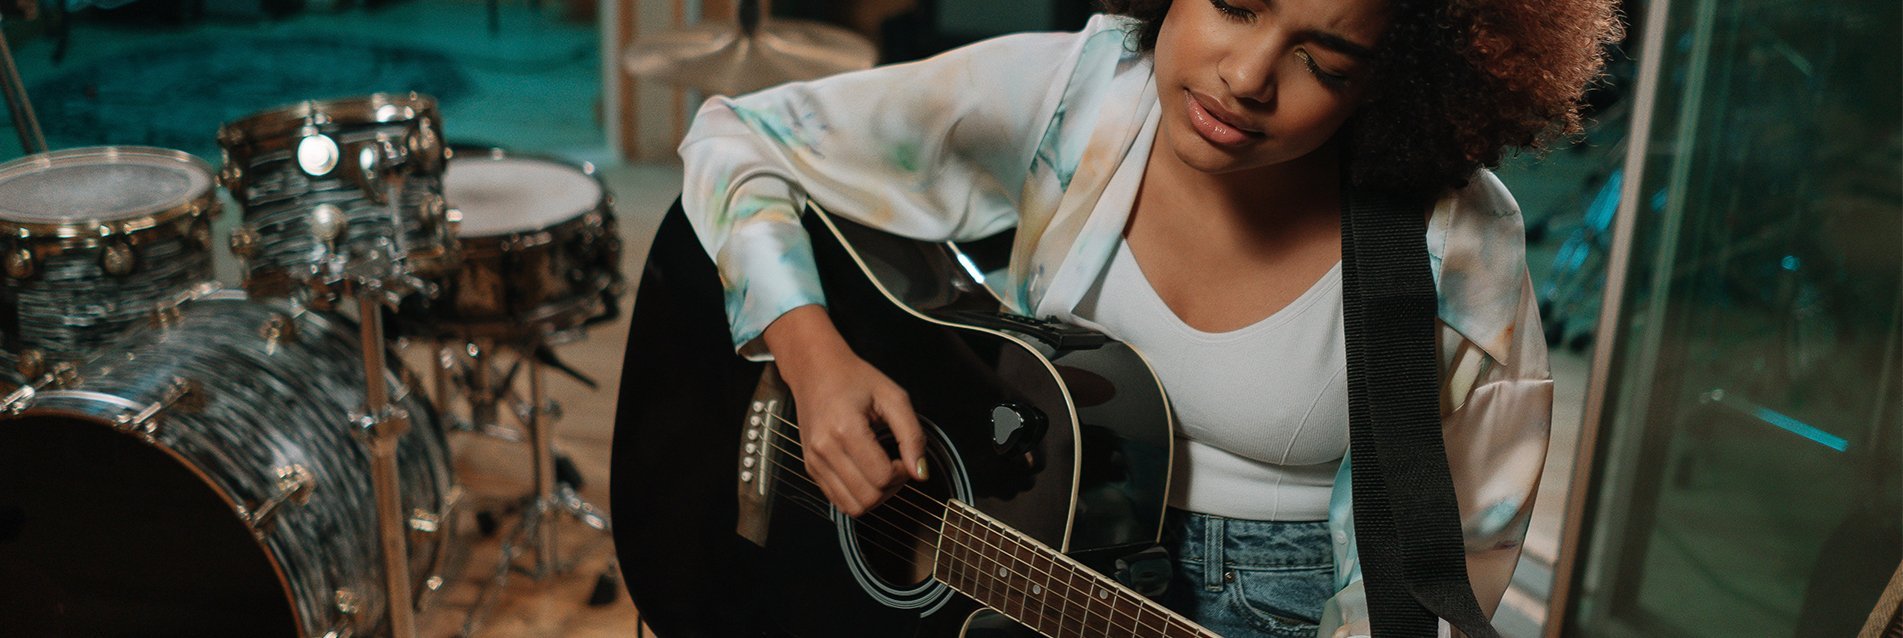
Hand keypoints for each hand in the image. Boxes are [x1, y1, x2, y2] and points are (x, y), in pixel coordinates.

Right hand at [764, 306, 926, 516]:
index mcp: (845, 429)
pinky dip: (858, 496)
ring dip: (876, 496)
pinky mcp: (810, 468)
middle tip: (897, 465)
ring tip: (882, 472)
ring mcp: (814, 462)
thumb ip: (912, 435)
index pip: (882, 477)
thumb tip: (921, 472)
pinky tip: (866, 474)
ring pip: (853, 507)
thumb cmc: (853, 378)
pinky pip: (839, 501)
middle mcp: (824, 450)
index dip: (903, 473)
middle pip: (868, 497)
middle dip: (892, 488)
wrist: (814, 370)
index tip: (905, 456)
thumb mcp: (893, 397)